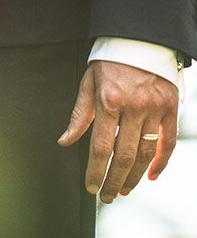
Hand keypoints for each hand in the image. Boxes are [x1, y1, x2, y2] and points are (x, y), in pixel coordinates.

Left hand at [58, 60, 178, 202]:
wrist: (139, 40)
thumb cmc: (108, 63)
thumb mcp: (87, 84)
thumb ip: (79, 115)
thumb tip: (65, 141)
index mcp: (108, 102)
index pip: (100, 147)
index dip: (94, 170)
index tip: (89, 186)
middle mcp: (133, 108)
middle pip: (123, 156)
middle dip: (112, 180)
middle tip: (105, 196)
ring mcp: (155, 108)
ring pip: (146, 153)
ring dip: (135, 177)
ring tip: (123, 190)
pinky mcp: (171, 107)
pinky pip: (168, 141)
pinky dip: (161, 162)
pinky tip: (152, 176)